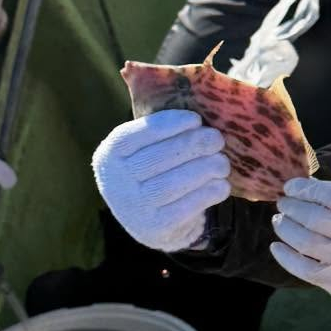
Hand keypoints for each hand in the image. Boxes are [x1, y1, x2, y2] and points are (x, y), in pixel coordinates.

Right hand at [92, 110, 229, 251]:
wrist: (152, 223)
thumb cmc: (153, 172)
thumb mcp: (145, 150)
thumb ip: (160, 130)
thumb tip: (199, 102)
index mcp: (109, 155)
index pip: (135, 135)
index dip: (167, 125)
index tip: (196, 119)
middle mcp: (114, 183)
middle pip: (157, 159)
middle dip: (192, 146)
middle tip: (216, 139)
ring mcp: (132, 208)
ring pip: (172, 184)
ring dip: (204, 169)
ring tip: (222, 162)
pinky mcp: (154, 229)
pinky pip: (185, 207)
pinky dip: (208, 193)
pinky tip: (222, 185)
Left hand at [270, 177, 330, 307]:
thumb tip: (305, 187)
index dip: (307, 189)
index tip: (290, 186)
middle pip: (316, 218)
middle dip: (293, 208)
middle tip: (283, 203)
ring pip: (306, 242)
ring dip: (286, 228)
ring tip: (279, 220)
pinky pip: (303, 268)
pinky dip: (285, 257)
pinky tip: (276, 246)